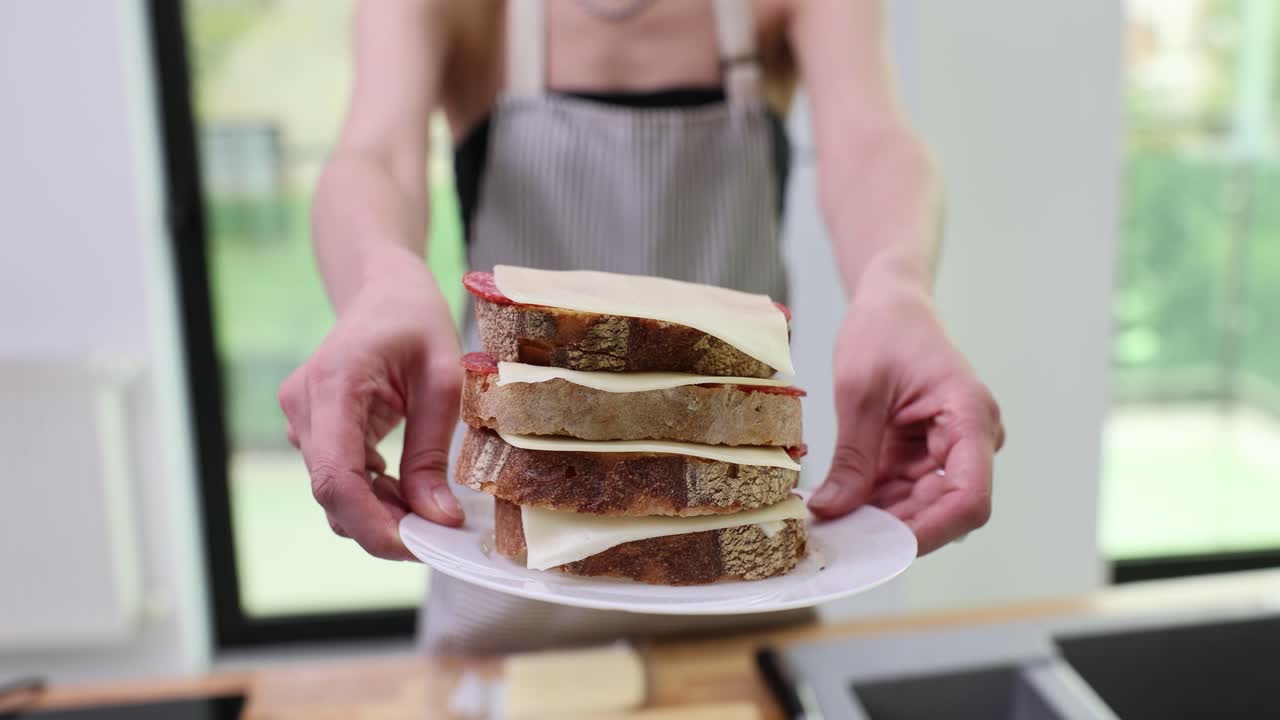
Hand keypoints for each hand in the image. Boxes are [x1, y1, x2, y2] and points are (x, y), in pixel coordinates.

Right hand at [278, 262, 462, 559]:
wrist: (383, 290)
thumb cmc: (417, 321)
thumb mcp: (443, 381)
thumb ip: (433, 453)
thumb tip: (438, 518)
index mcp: (334, 384)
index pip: (336, 477)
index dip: (372, 524)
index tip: (416, 546)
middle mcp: (304, 405)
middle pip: (332, 494)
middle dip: (383, 524)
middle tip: (437, 530)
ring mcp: (301, 417)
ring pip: (333, 491)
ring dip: (379, 510)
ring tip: (428, 500)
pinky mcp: (310, 426)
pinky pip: (336, 475)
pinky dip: (371, 492)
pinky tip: (406, 484)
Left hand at [808, 272, 1004, 554]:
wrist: (891, 302)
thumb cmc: (883, 330)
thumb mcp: (859, 391)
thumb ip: (851, 455)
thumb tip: (831, 510)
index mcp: (969, 415)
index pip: (969, 497)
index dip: (930, 531)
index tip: (881, 548)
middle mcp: (971, 438)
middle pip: (944, 508)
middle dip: (894, 530)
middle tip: (839, 544)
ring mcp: (950, 448)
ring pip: (921, 505)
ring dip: (879, 520)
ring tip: (831, 529)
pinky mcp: (926, 452)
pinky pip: (905, 489)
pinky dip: (874, 502)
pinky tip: (839, 509)